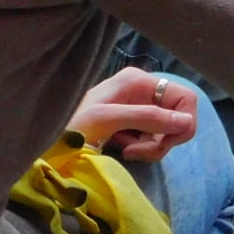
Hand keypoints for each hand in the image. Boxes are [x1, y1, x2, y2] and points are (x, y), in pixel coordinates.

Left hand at [69, 66, 198, 164]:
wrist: (47, 141)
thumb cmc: (71, 125)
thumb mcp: (107, 119)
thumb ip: (147, 117)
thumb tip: (186, 122)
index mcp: (138, 81)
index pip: (185, 98)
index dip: (182, 123)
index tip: (164, 144)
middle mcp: (142, 90)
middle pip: (177, 116)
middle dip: (163, 139)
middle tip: (138, 153)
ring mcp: (137, 107)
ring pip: (165, 130)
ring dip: (151, 147)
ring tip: (125, 151)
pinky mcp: (131, 123)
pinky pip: (152, 137)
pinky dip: (142, 148)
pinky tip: (122, 149)